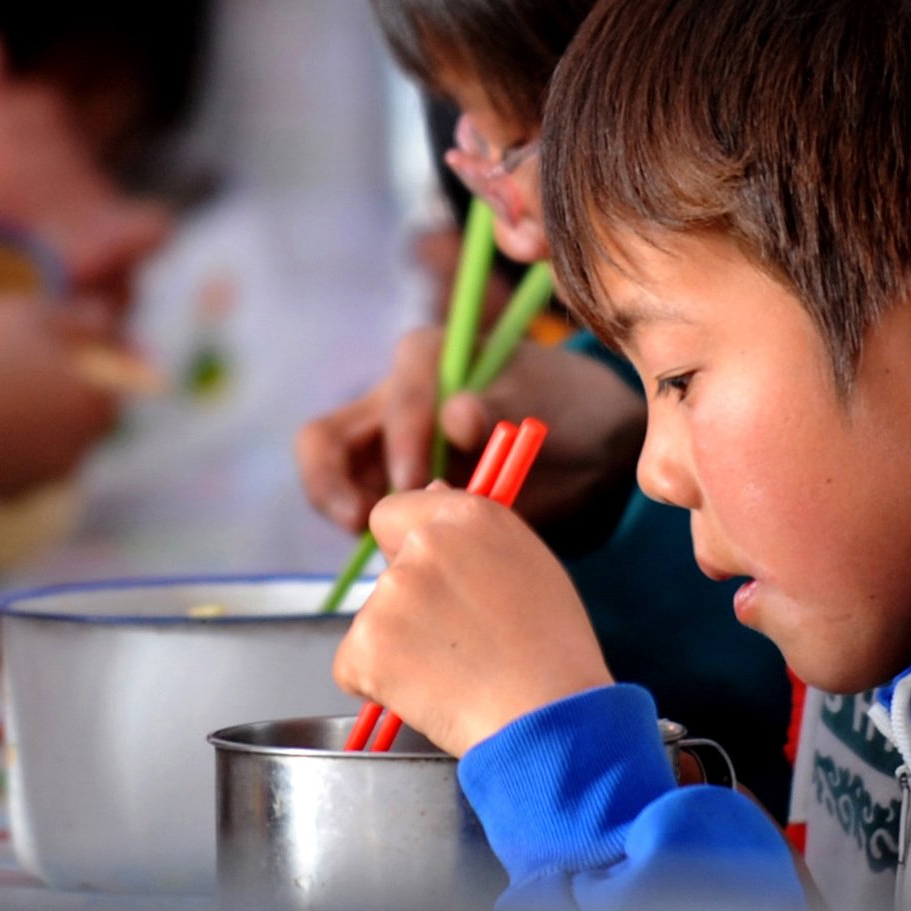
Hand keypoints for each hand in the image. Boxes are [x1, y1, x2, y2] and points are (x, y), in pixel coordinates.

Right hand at [295, 329, 644, 549]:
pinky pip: (362, 514)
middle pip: (325, 440)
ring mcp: (383, 448)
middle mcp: (389, 401)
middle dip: (330, 484)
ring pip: (332, 481)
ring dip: (351, 515)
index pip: (395, 402)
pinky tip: (406, 551)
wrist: (585, 448)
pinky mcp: (390, 490)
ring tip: (389, 544)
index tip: (416, 481)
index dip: (403, 442)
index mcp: (423, 360)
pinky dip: (375, 535)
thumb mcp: (540, 399)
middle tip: (358, 522)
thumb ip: (498, 406)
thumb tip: (455, 415)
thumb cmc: (561, 406)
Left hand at [332, 487, 610, 757]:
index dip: (406, 550)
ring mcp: (391, 594)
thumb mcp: (529, 566)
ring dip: (398, 649)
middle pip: (386, 573)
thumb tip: (430, 492)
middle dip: (407, 606)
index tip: (431, 583)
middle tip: (458, 644)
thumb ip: (472, 531)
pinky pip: (355, 668)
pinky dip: (379, 687)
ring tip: (457, 674)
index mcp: (467, 516)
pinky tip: (431, 695)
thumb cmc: (553, 651)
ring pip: (373, 623)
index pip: (394, 514)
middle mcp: (424, 544)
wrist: (549, 718)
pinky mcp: (367, 645)